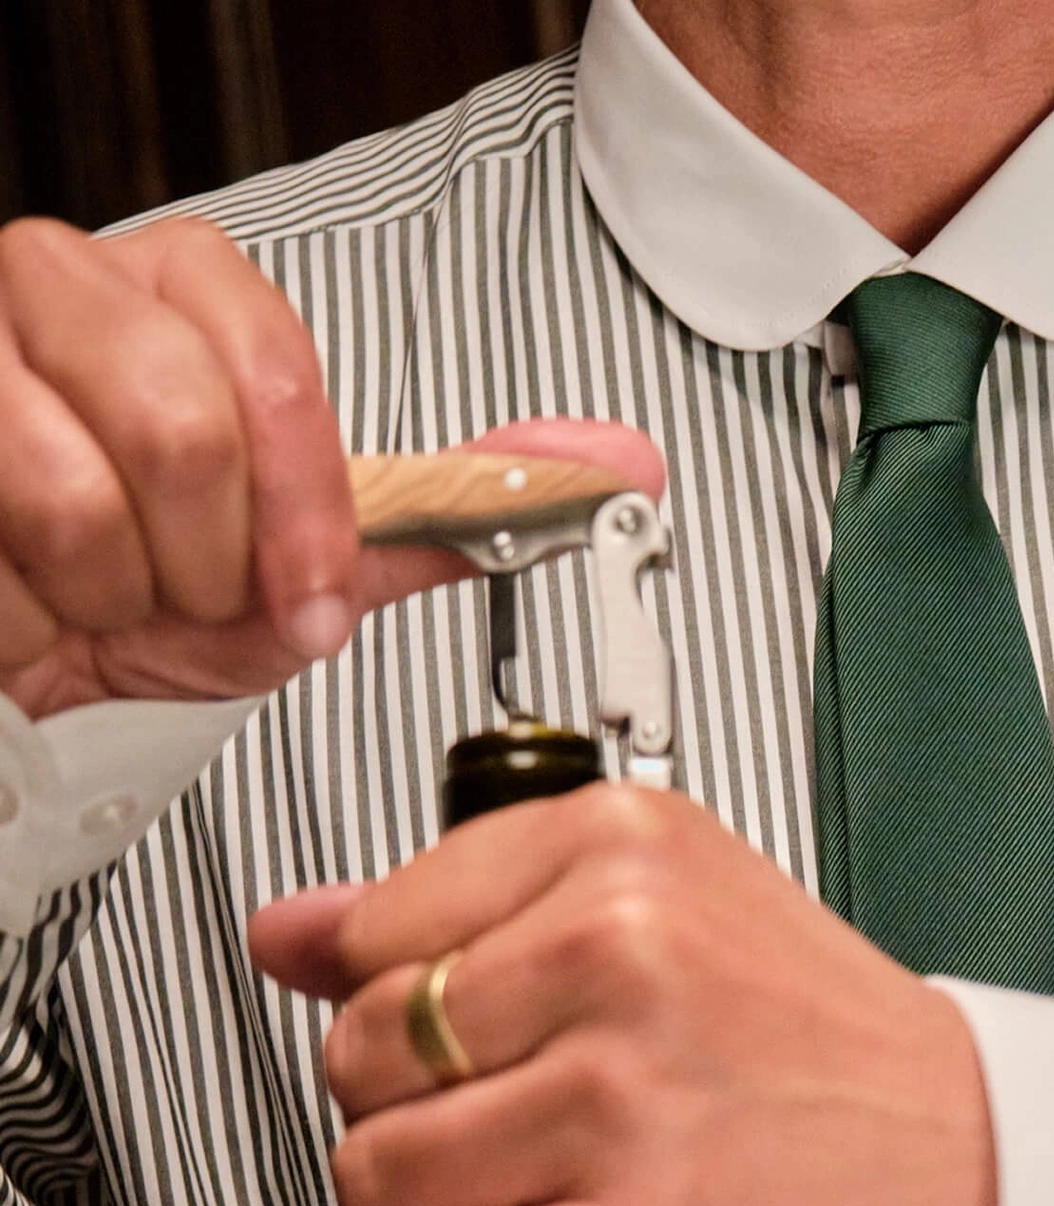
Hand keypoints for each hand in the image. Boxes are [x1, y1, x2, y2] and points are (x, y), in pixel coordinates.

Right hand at [0, 217, 661, 716]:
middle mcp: (61, 292)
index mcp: (170, 298)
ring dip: (113, 597)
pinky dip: (28, 621)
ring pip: (78, 493)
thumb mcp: (314, 563)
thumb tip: (613, 464)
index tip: (308, 591)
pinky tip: (31, 604)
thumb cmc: (157, 605)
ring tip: (104, 594)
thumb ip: (447, 511)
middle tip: (188, 592)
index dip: (303, 500)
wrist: (35, 684)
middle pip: (180, 422)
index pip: (267, 359)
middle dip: (207, 563)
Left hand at [249, 786, 998, 1205]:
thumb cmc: (837, 1055)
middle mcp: (623, 959)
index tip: (454, 1043)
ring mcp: (626, 1105)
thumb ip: (471, 903)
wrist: (977, 1181)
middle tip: (492, 1131)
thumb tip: (288, 931)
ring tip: (504, 1205)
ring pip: (376, 1173)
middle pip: (360, 1054)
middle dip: (398, 1110)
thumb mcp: (674, 906)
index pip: (374, 930)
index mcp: (626, 850)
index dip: (388, 1006)